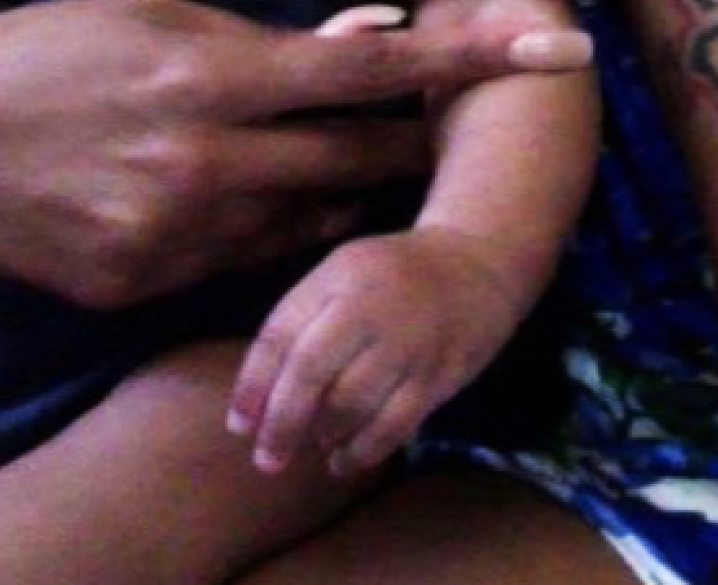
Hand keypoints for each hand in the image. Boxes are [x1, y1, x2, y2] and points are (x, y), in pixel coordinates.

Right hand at [0, 0, 590, 306]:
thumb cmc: (56, 53)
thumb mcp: (160, 15)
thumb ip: (274, 37)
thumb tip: (374, 35)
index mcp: (217, 73)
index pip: (377, 68)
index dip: (472, 61)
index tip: (557, 53)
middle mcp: (213, 160)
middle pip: (364, 160)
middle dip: (418, 147)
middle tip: (450, 133)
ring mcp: (181, 233)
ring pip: (315, 219)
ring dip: (346, 192)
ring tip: (343, 160)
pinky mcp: (149, 283)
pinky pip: (250, 257)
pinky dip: (275, 227)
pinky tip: (259, 197)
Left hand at [227, 227, 517, 475]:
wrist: (479, 259)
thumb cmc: (396, 273)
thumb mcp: (344, 273)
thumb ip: (302, 321)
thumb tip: (257, 399)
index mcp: (339, 274)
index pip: (279, 333)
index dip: (253, 386)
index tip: (239, 426)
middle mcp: (372, 303)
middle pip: (310, 371)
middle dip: (282, 423)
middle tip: (268, 458)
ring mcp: (410, 338)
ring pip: (351, 403)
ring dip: (325, 434)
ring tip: (320, 445)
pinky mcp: (441, 369)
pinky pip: (394, 423)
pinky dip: (364, 450)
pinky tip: (348, 459)